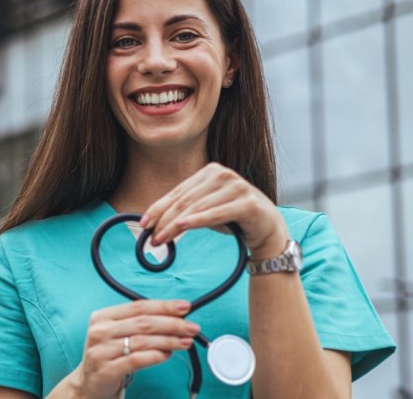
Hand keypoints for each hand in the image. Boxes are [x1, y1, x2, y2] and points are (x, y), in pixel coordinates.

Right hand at [69, 300, 198, 397]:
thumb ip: (140, 323)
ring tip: (185, 342)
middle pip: (143, 323)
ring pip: (143, 341)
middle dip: (172, 324)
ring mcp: (102, 351)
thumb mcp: (117, 333)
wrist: (89, 382)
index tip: (185, 307)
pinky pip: (137, 360)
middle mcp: (100, 331)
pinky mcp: (107, 369)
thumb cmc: (109, 354)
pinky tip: (168, 354)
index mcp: (103, 316)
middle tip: (191, 327)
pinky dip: (156, 356)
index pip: (139, 307)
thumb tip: (175, 317)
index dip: (164, 306)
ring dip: (169, 341)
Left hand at [139, 162, 288, 259]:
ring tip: (161, 239)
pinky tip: (181, 227)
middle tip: (151, 239)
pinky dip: (197, 220)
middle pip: (184, 200)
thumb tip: (153, 225)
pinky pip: (216, 213)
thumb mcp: (206, 212)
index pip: (177, 192)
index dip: (158, 208)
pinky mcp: (247, 203)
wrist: (269, 229)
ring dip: (175, 225)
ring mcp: (236, 186)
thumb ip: (184, 212)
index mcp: (210, 172)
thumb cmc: (234, 219)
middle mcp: (223, 174)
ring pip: (197, 208)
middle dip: (164, 220)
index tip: (143, 224)